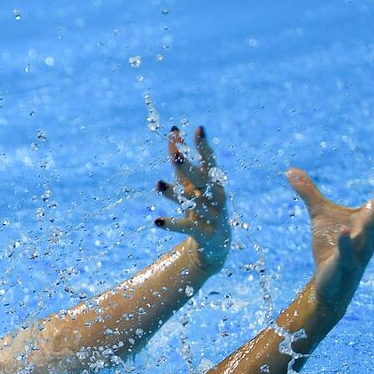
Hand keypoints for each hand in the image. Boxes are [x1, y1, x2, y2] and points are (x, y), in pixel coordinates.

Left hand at [154, 126, 229, 271]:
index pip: (209, 162)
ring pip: (193, 202)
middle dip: (188, 168)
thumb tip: (173, 131)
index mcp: (212, 183)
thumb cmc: (201, 206)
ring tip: (157, 184)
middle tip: (175, 156)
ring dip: (174, 194)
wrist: (216, 244)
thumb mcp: (190, 184)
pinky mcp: (205, 233)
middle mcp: (215, 197)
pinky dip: (172, 224)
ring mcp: (212, 215)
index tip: (199, 129)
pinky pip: (187, 227)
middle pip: (201, 180)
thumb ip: (182, 161)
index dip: (204, 147)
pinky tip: (156, 221)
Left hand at [287, 153, 373, 312]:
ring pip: (373, 227)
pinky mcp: (343, 263)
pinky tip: (346, 230)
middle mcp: (371, 230)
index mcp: (371, 217)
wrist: (328, 284)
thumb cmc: (330, 248)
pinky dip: (346, 240)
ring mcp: (360, 247)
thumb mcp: (319, 215)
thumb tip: (291, 170)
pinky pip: (347, 251)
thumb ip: (308, 192)